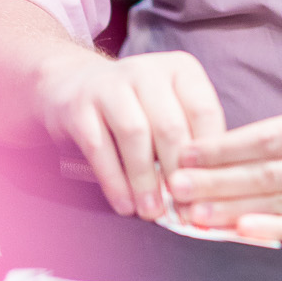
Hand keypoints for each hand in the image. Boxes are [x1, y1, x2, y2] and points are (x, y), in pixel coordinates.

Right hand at [33, 47, 224, 219]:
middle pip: (170, 126)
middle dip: (177, 174)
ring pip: (135, 135)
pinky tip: (125, 205)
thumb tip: (206, 192)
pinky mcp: (79, 106)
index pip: (204, 112)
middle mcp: (146, 70)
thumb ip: (190, 140)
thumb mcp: (170, 109)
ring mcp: (109, 84)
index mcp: (179, 69)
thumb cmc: (136, 107)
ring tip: (152, 211)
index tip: (207, 192)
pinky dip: (114, 181)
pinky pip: (99, 147)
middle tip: (182, 210)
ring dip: (145, 180)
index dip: (208, 157)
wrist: (73, 84)